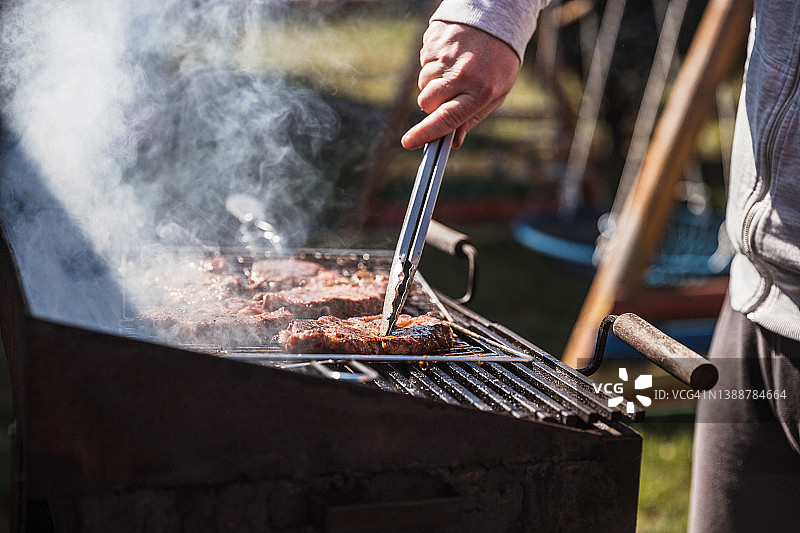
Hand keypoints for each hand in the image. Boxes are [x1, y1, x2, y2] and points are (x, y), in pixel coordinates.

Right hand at [401, 21, 520, 149]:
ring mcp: (445, 55)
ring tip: (455, 69)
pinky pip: (423, 64)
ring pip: (423, 84)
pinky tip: (450, 56)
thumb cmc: (497, 62)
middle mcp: (461, 73)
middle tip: (450, 95)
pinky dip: (434, 65)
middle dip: (432, 105)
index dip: (426, 133)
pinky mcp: (433, 41)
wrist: (495, 18)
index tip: (409, 142)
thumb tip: (453, 142)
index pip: (447, 118)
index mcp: (481, 90)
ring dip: (434, 83)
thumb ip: (472, 118)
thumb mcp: (494, 93)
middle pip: (427, 102)